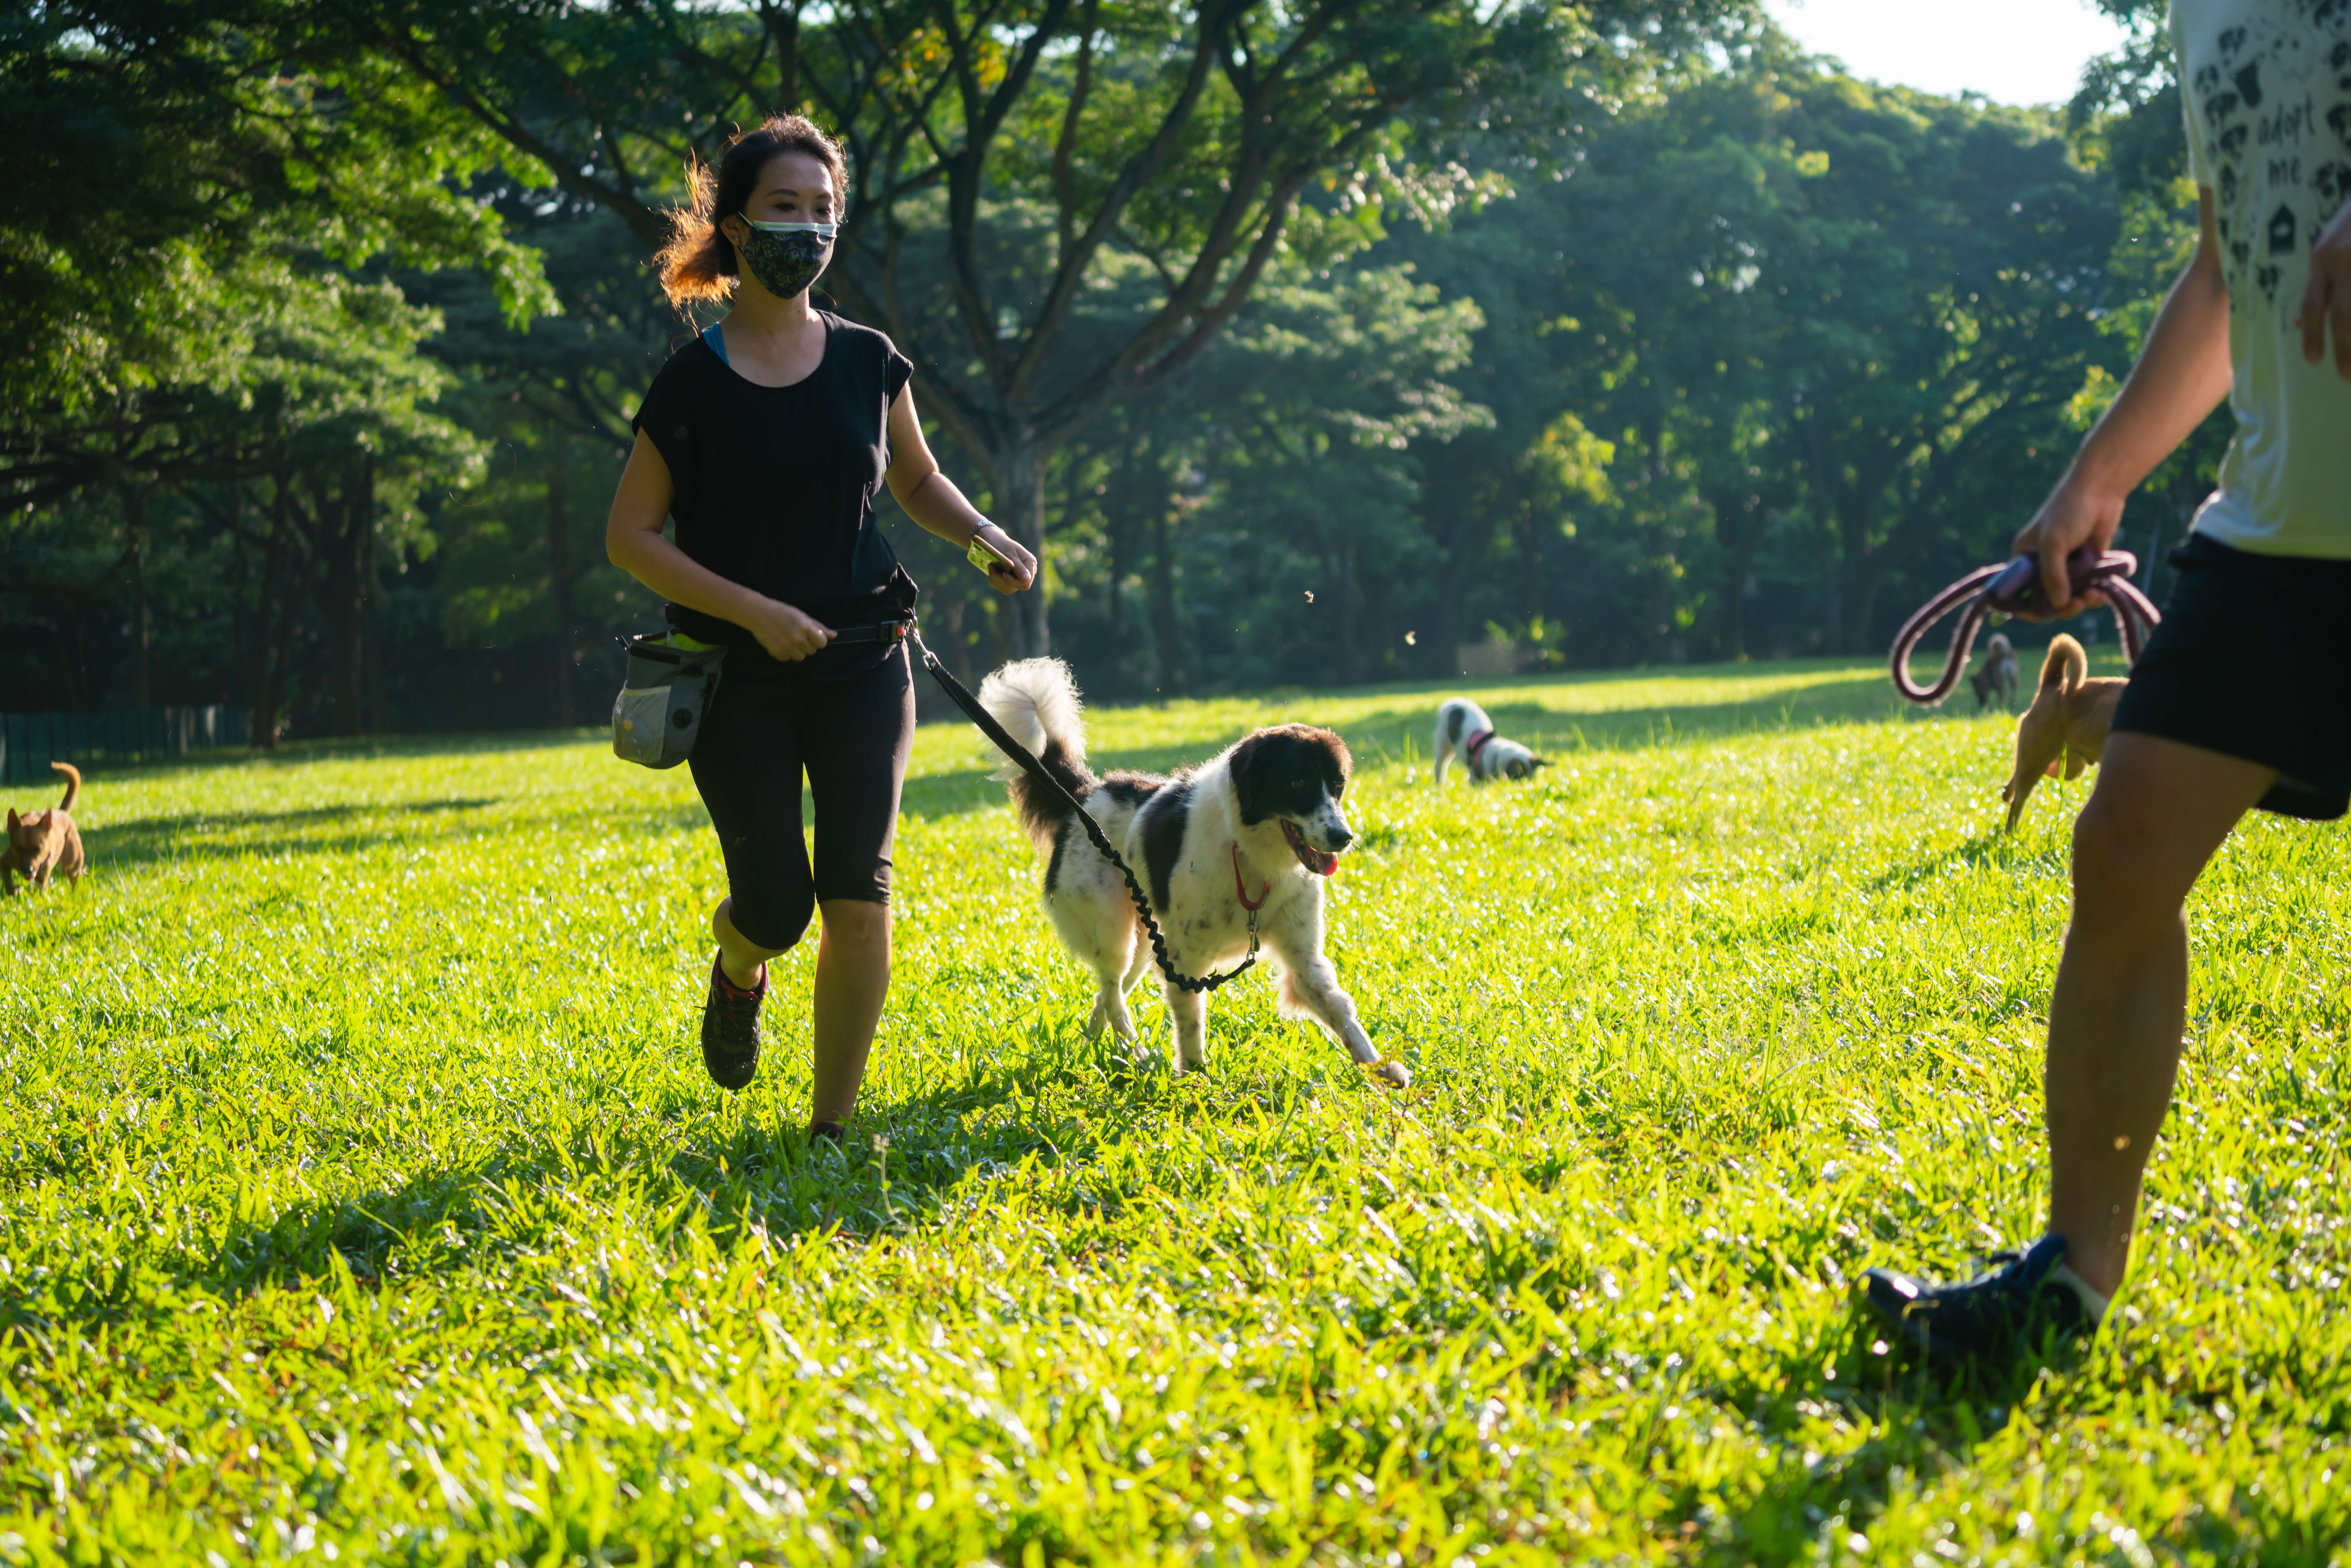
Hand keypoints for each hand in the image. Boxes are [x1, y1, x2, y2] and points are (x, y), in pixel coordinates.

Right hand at [745, 598, 835, 661]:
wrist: (757, 613)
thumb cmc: (782, 611)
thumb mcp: (802, 616)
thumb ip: (819, 627)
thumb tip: (834, 636)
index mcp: (804, 627)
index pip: (822, 643)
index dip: (819, 640)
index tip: (813, 636)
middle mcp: (796, 638)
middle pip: (812, 651)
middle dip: (808, 644)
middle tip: (798, 635)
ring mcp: (785, 646)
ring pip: (801, 657)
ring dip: (798, 651)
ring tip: (790, 640)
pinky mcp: (776, 652)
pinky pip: (787, 658)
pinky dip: (786, 653)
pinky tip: (781, 642)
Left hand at [975, 523, 1037, 594]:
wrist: (992, 540)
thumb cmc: (1000, 544)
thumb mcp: (1009, 554)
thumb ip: (1019, 567)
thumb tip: (1027, 579)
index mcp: (1030, 563)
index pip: (1026, 582)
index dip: (1013, 582)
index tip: (1002, 573)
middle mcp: (1027, 571)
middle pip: (1018, 587)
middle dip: (1002, 580)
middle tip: (991, 568)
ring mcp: (1019, 576)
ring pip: (1009, 589)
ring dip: (996, 580)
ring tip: (991, 567)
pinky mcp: (1011, 580)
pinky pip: (1004, 588)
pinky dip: (995, 581)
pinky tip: (992, 571)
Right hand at [2011, 473, 2124, 618]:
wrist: (2099, 491)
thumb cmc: (2068, 510)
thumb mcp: (2054, 543)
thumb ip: (2053, 575)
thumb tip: (2059, 604)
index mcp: (2024, 559)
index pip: (2017, 593)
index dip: (2027, 608)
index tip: (2044, 615)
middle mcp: (2042, 565)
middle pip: (2046, 600)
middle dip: (2061, 606)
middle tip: (2077, 604)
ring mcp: (2065, 566)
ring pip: (2069, 597)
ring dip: (2081, 602)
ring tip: (2095, 597)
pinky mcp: (2086, 566)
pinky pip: (2087, 588)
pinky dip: (2094, 594)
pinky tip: (2103, 593)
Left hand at [2298, 198, 2350, 377]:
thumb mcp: (2328, 248)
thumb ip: (2318, 283)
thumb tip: (2295, 323)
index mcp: (2323, 258)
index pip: (2313, 305)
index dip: (2312, 335)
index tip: (2313, 361)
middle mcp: (2344, 259)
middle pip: (2344, 315)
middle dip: (2345, 349)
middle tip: (2345, 375)